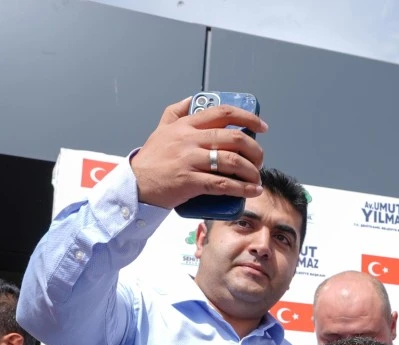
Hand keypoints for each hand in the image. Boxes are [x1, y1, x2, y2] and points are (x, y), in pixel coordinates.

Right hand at [130, 98, 267, 208]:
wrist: (136, 184)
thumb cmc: (152, 158)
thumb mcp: (161, 129)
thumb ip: (176, 112)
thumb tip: (190, 99)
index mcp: (187, 125)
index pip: (223, 113)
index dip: (247, 117)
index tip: (261, 127)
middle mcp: (190, 139)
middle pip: (234, 139)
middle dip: (255, 150)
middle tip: (259, 160)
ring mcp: (190, 160)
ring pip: (232, 161)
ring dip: (251, 171)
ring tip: (256, 178)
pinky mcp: (190, 181)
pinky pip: (223, 184)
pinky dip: (242, 188)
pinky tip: (252, 190)